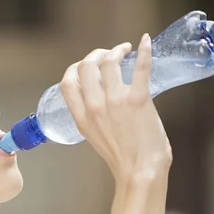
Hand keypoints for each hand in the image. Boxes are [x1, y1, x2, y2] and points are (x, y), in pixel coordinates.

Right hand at [60, 34, 171, 180]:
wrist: (141, 172)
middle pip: (87, 66)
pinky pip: (141, 67)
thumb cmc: (122, 158)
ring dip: (117, 50)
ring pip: (110, 62)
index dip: (75, 67)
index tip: (86, 64)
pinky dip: (144, 50)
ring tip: (126, 50)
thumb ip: (93, 117)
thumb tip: (101, 100)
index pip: (68, 82)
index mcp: (82, 117)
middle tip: (109, 54)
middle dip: (97, 54)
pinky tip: (146, 41)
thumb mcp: (95, 137)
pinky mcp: (139, 99)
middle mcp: (95, 106)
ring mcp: (116, 101)